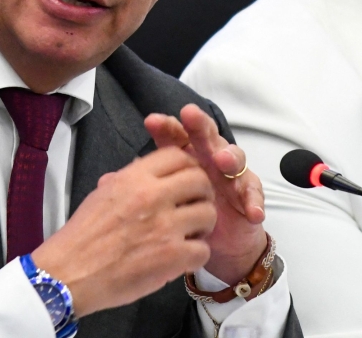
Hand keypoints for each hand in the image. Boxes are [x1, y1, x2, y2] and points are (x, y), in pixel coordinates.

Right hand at [30, 147, 215, 317]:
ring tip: (190, 234)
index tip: (187, 180)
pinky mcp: (171, 256)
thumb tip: (143, 168)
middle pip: (200, 180)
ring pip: (208, 214)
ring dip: (203, 225)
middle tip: (194, 207)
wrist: (68, 274)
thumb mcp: (102, 194)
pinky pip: (203, 249)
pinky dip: (195, 256)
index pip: (178, 156)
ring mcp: (164, 226)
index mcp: (133, 178)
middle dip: (202, 193)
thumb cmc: (82, 237)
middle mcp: (152, 196)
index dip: (189, 167)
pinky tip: (182, 258)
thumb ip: (128, 179)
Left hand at [145, 104, 267, 285]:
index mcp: (186, 156)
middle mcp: (209, 159)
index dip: (165, 126)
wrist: (218, 243)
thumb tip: (107, 181)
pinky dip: (253, 199)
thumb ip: (138, 186)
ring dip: (229, 156)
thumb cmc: (187, 213)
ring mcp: (231, 175)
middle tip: (191, 117)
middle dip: (199, 125)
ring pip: (234, 158)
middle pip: (206, 135)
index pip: (175, 135)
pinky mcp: (248, 194)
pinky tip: (250, 208)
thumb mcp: (161, 201)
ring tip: (222, 161)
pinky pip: (253, 192)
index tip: (152, 121)